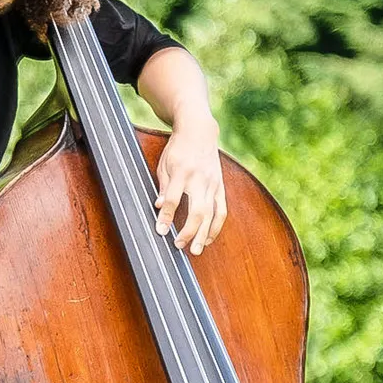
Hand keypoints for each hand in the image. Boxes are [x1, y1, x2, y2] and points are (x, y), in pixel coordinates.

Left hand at [154, 116, 226, 254]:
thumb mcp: (163, 164)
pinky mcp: (221, 187)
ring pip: (212, 213)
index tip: (160, 231)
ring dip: (204, 234)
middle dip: (189, 230)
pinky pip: (221, 210)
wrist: (200, 132)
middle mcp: (200, 179)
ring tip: (195, 250)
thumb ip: (163, 186)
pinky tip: (208, 238)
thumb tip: (160, 207)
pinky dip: (216, 226)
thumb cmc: (177, 149)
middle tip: (178, 245)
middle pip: (197, 210)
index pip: (174, 198)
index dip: (167, 216)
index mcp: (182, 172)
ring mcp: (213, 184)